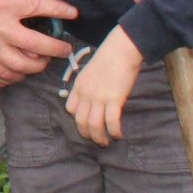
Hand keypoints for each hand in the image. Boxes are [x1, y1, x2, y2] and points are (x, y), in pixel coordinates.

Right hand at [0, 0, 75, 88]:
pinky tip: (17, 73)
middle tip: (63, 49)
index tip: (73, 14)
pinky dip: (13, 79)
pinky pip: (1, 80)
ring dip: (36, 67)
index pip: (40, 7)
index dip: (60, 10)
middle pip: (38, 47)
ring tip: (40, 62)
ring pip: (23, 69)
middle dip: (57, 49)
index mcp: (2, 7)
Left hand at [63, 31, 143, 145]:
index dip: (77, 118)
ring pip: (94, 125)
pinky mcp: (114, 100)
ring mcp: (99, 98)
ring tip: (105, 143)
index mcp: (79, 86)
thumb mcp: (92, 71)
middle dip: (87, 134)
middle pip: (81, 121)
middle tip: (95, 140)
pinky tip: (118, 135)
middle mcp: (86, 94)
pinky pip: (111, 122)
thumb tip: (98, 98)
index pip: (71, 108)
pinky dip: (114, 131)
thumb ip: (90, 85)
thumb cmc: (110, 57)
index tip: (86, 122)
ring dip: (99, 137)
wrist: (121, 49)